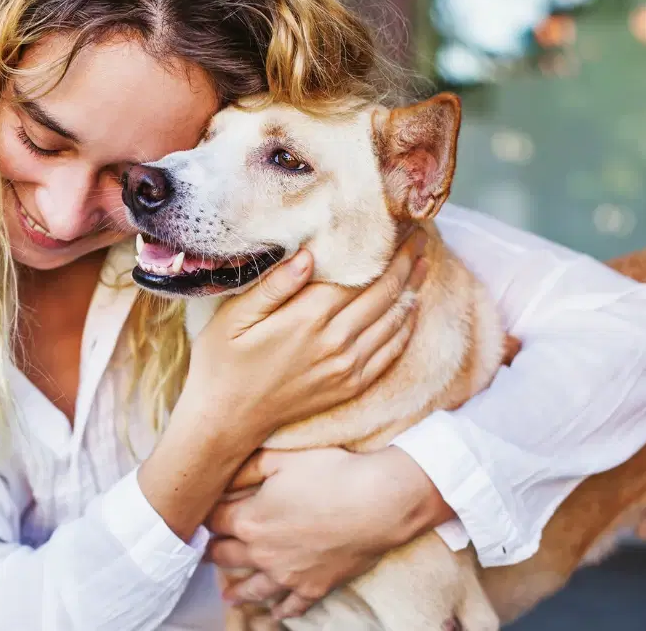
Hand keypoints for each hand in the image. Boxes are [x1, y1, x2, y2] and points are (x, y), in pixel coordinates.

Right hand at [178, 229, 428, 450]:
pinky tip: (410, 308)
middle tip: (419, 235)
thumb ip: (273, 285)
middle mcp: (335, 342)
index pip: (359, 274)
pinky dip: (406, 326)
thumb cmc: (222, 362)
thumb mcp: (233, 317)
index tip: (397, 225)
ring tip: (423, 263)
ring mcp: (347, 367)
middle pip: (383, 293)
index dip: (383, 249)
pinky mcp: (351, 386)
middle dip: (405, 261)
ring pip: (394, 320)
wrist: (226, 420)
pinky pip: (391, 352)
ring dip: (412, 289)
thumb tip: (309, 254)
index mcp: (306, 318)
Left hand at [205, 446, 448, 620]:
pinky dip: (281, 611)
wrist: (377, 503)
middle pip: (226, 557)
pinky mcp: (314, 587)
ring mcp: (287, 575)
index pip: (213, 522)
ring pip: (253, 588)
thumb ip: (247, 468)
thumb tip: (224, 474)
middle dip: (214, 553)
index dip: (205, 518)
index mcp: (248, 520)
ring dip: (238, 592)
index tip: (201, 517)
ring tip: (229, 596)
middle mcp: (261, 553)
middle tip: (207, 554)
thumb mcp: (281, 460)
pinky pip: (292, 606)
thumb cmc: (330, 474)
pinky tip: (275, 614)